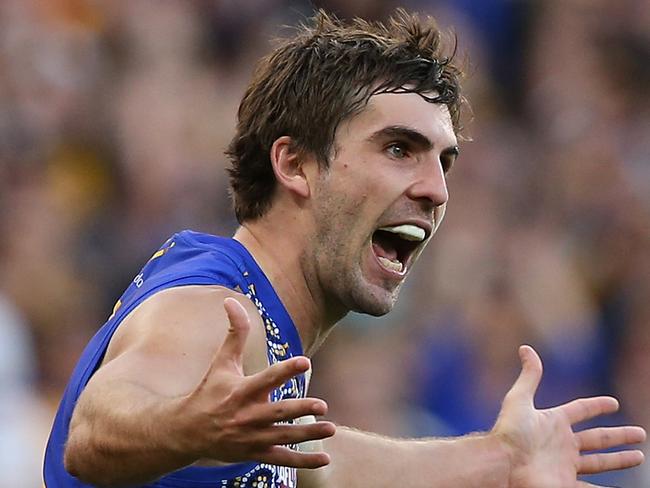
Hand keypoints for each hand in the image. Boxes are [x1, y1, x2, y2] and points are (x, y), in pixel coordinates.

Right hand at [177, 297, 335, 467]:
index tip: (305, 362)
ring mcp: (251, 438)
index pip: (266, 379)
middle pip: (278, 413)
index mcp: (240, 391)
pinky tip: (325, 459)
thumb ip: (233, 333)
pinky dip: (303, 461)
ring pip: (284, 437)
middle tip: (322, 405)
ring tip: (330, 428)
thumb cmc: (209, 392)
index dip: (285, 370)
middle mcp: (246, 416)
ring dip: (307, 434)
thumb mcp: (221, 362)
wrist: (187, 432)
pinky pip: (282, 460)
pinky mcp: (255, 454)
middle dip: (300, 410)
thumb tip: (231, 300)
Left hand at [492, 345, 645, 487]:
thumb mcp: (519, 399)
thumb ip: (529, 376)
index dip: (597, 406)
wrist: (502, 465)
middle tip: (640, 434)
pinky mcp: (565, 484)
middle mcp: (562, 444)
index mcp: (553, 422)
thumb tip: (525, 347)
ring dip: (619, 460)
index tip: (614, 404)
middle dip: (619, 436)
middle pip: (598, 438)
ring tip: (638, 457)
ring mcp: (565, 465)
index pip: (581, 410)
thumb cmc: (509, 432)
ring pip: (600, 463)